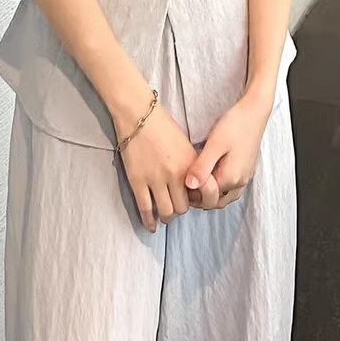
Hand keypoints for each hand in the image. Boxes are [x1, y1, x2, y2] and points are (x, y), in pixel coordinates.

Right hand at [117, 104, 197, 232]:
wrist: (138, 115)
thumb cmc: (162, 125)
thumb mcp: (185, 144)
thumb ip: (191, 165)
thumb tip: (193, 185)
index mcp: (190, 164)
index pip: (202, 194)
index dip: (199, 201)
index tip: (193, 201)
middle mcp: (175, 174)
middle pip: (183, 207)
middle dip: (180, 210)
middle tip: (176, 207)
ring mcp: (155, 179)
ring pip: (166, 211)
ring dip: (166, 217)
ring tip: (164, 216)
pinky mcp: (138, 181)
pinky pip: (145, 208)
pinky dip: (148, 220)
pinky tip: (150, 225)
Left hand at [185, 94, 271, 209]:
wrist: (254, 111)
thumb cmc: (235, 125)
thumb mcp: (214, 144)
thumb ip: (202, 167)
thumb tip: (189, 185)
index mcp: (231, 178)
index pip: (206, 198)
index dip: (192, 193)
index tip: (182, 179)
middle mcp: (240, 182)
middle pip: (216, 202)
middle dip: (200, 197)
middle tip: (186, 183)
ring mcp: (245, 177)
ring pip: (224, 197)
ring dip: (210, 194)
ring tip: (196, 180)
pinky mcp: (246, 170)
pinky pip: (231, 189)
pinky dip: (219, 188)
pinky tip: (210, 175)